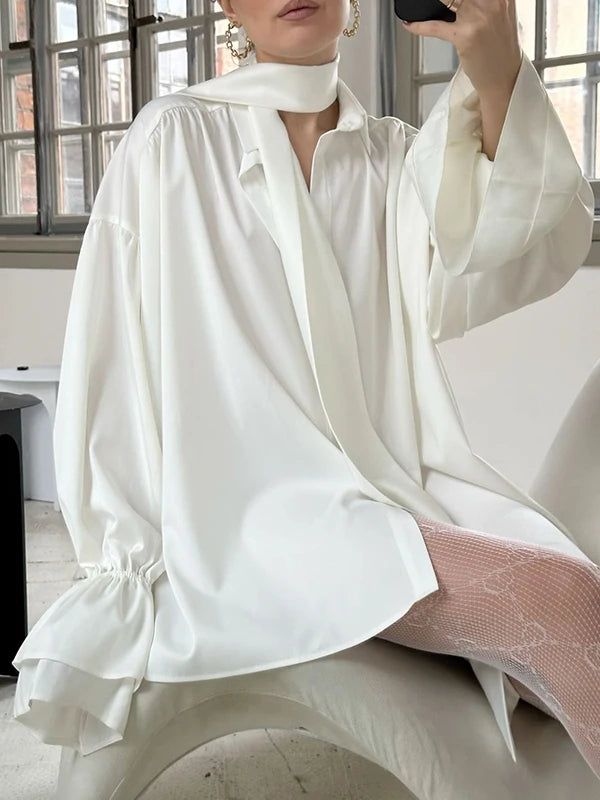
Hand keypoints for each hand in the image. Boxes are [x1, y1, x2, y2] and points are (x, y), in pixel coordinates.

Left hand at [402, 0, 522, 98]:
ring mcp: (477, 18)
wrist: (505, 78)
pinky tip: (410, 24)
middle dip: (446, 0)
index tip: (448, 0)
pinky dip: (419, 25)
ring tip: (426, 5)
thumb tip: (462, 2)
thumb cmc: (501, 50)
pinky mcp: (464, 36)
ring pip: (446, 0)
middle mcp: (492, 2)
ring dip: (433, 5)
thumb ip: (486, 2)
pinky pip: (435, 26)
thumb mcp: (502, 15)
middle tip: (442, 4)